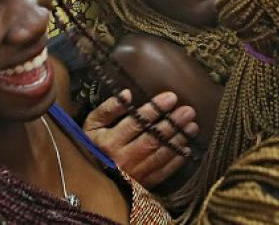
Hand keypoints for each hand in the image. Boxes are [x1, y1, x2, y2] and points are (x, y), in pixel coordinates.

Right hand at [84, 90, 199, 187]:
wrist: (86, 178)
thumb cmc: (90, 145)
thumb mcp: (91, 125)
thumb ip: (108, 109)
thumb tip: (127, 94)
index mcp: (109, 142)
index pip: (136, 123)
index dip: (154, 110)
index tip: (171, 97)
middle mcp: (121, 159)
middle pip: (152, 140)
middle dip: (172, 124)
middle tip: (189, 110)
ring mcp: (133, 174)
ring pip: (160, 156)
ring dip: (178, 140)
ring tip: (192, 126)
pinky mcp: (140, 185)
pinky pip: (161, 173)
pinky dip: (175, 162)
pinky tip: (186, 149)